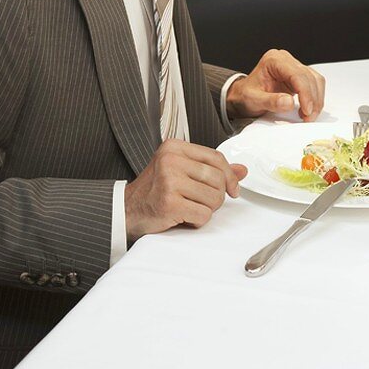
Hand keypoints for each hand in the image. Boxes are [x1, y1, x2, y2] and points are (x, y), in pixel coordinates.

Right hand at [124, 139, 247, 243]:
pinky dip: (198, 221)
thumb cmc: (155, 191)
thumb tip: (242, 170)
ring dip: (207, 209)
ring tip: (190, 208)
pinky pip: (203, 215)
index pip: (216, 157)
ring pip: (214, 198)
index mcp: (174, 147)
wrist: (127, 210)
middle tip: (202, 202)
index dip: (230, 176)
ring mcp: (169, 181)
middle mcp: (171, 160)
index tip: (233, 189)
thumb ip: (211, 168)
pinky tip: (184, 217)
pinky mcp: (169, 203)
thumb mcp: (181, 171)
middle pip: (217, 178)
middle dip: (217, 196)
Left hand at [226, 49, 324, 121]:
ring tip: (308, 116)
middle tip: (308, 117)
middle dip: (312, 99)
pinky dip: (314, 98)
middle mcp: (285, 60)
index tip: (307, 110)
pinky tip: (307, 109)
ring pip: (315, 80)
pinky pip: (314, 84)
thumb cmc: (246, 95)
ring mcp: (293, 67)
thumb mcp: (254, 100)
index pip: (297, 74)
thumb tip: (289, 102)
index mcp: (274, 60)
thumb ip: (270, 101)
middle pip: (308, 77)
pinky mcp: (299, 76)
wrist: (243, 96)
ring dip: (316, 100)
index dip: (305, 93)